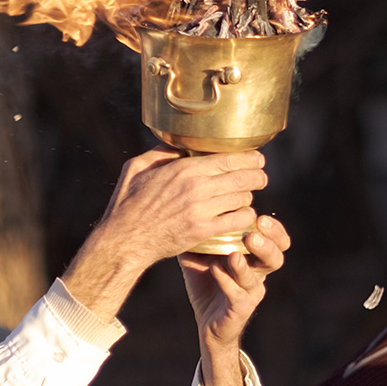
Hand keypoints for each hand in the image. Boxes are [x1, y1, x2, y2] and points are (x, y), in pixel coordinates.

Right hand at [96, 147, 267, 263]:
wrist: (124, 240)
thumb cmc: (127, 204)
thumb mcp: (137, 169)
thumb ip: (160, 153)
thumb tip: (177, 145)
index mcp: (183, 169)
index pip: (228, 158)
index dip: (249, 158)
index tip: (257, 158)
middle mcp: (195, 187)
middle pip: (242, 177)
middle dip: (257, 176)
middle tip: (261, 177)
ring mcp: (201, 210)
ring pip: (242, 198)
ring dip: (249, 197)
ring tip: (249, 196)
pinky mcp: (203, 231)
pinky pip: (236, 220)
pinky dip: (245, 217)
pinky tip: (243, 216)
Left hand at [180, 215, 289, 385]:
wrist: (207, 323)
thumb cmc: (207, 285)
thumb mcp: (202, 256)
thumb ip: (199, 235)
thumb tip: (184, 211)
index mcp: (254, 258)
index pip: (275, 240)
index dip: (273, 228)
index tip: (260, 214)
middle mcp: (258, 274)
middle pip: (276, 256)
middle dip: (269, 240)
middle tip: (257, 226)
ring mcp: (251, 292)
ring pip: (257, 277)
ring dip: (246, 263)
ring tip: (234, 254)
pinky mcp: (240, 309)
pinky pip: (238, 295)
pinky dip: (227, 281)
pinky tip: (215, 270)